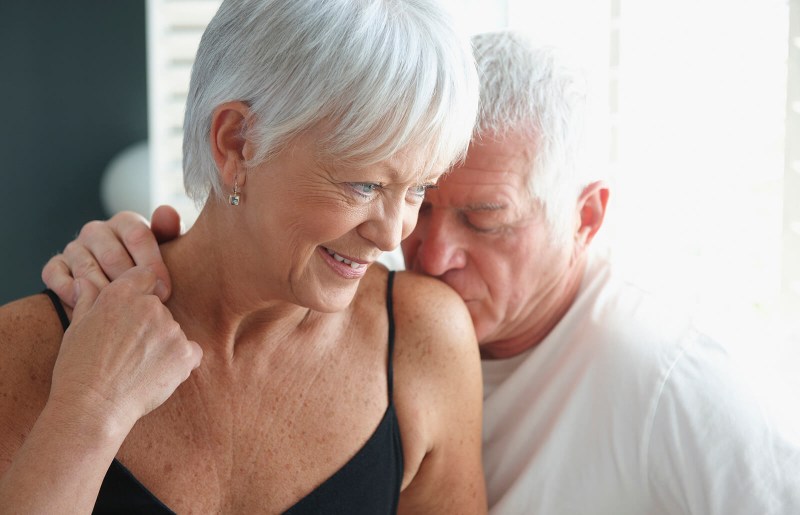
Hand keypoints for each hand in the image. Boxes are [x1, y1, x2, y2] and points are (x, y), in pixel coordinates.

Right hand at [41, 205, 181, 307]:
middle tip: (142, 305)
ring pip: (85, 268)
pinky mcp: (55, 266)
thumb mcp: (166, 249)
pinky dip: (71, 293)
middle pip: (111, 255)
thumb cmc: (149, 269)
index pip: (137, 235)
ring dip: (103, 292)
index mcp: (125, 222)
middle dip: (129, 283)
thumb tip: (167, 212)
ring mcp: (74, 248)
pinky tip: (89, 308)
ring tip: (119, 312)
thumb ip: (169, 230)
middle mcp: (97, 231)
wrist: (120, 293)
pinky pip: (56, 276)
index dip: (152, 264)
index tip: (163, 292)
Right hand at [48, 266, 201, 434]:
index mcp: (121, 295)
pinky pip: (190, 352)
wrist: (93, 407)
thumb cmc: (78, 370)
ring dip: (162, 344)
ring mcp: (170, 329)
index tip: (133, 311)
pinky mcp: (185, 352)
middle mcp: (150, 307)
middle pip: (159, 307)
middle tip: (128, 351)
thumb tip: (85, 281)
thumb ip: (88, 300)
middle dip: (148, 324)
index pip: (146, 275)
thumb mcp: (76, 328)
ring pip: (172, 331)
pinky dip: (180, 362)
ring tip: (138, 368)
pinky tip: (158, 374)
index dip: (141, 291)